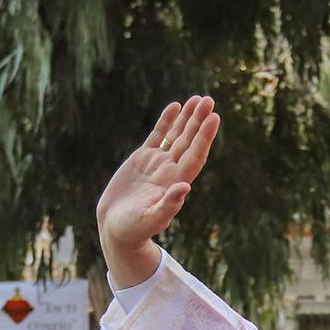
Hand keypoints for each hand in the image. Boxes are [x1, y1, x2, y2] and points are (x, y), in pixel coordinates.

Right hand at [96, 96, 220, 286]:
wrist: (115, 229)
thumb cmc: (133, 230)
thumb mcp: (150, 219)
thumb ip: (168, 205)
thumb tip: (185, 187)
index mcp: (176, 183)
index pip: (195, 156)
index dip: (204, 137)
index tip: (214, 118)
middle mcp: (170, 171)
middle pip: (189, 142)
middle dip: (199, 121)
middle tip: (209, 100)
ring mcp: (157, 164)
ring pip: (176, 136)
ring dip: (187, 118)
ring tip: (198, 99)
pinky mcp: (142, 159)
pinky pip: (157, 136)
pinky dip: (166, 121)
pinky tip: (175, 106)